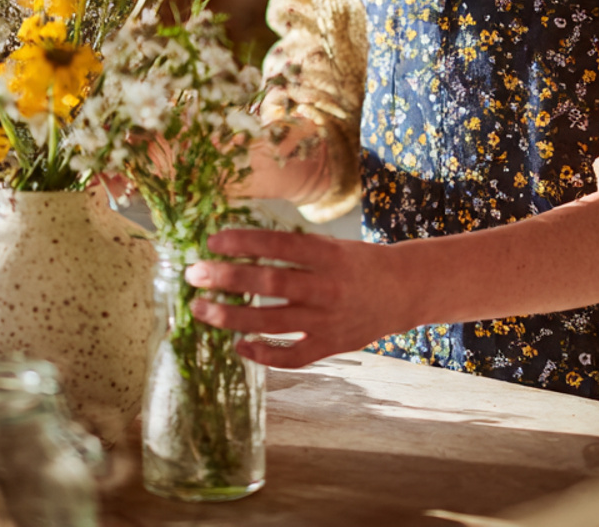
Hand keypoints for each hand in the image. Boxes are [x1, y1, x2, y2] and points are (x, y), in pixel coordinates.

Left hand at [184, 229, 414, 368]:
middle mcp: (326, 287)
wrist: (404, 291)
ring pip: (270, 322)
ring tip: (200, 308)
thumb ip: (295, 250)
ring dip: (230, 317)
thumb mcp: (332, 245)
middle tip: (195, 274)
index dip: (243, 243)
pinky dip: (262, 353)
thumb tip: (243, 247)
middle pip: (268, 284)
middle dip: (226, 279)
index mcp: (328, 255)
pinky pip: (290, 356)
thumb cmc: (360, 263)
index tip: (213, 241)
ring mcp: (327, 320)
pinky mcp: (329, 346)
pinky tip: (238, 345)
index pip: (278, 246)